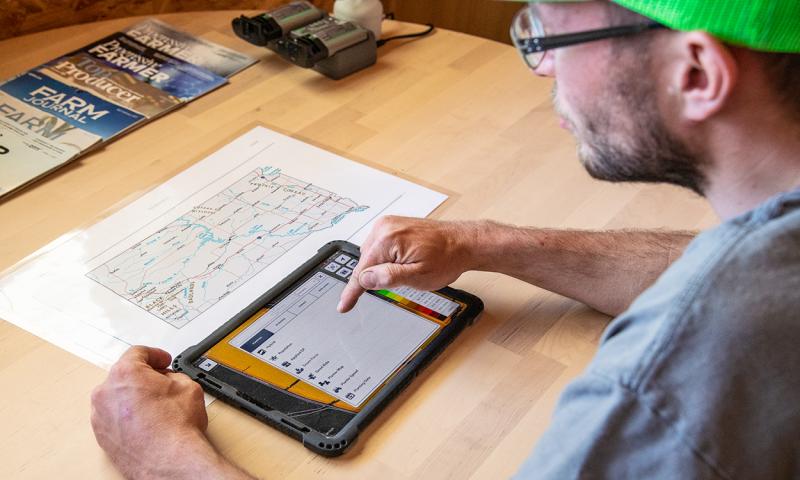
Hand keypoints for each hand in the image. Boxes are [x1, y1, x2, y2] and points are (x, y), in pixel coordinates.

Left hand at [90, 346, 209, 477]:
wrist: (169, 460)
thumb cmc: (176, 427)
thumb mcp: (187, 385)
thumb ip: (172, 376)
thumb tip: (168, 380)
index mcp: (125, 373)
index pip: (138, 353)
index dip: (155, 355)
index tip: (163, 361)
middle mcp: (106, 392)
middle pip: (124, 375)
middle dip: (143, 377)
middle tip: (162, 384)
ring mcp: (101, 416)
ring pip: (117, 398)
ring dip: (134, 398)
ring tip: (156, 407)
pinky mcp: (102, 436)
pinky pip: (114, 418)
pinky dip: (127, 417)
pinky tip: (147, 423)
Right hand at [338, 216, 475, 311]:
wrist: (463, 242)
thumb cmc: (446, 257)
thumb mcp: (417, 276)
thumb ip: (388, 277)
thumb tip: (364, 280)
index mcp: (387, 239)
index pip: (361, 271)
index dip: (352, 291)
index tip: (343, 306)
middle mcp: (384, 228)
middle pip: (365, 262)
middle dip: (375, 276)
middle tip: (400, 281)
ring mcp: (389, 224)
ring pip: (372, 255)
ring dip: (382, 267)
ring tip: (408, 269)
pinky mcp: (394, 225)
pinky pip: (380, 247)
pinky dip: (386, 258)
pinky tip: (404, 262)